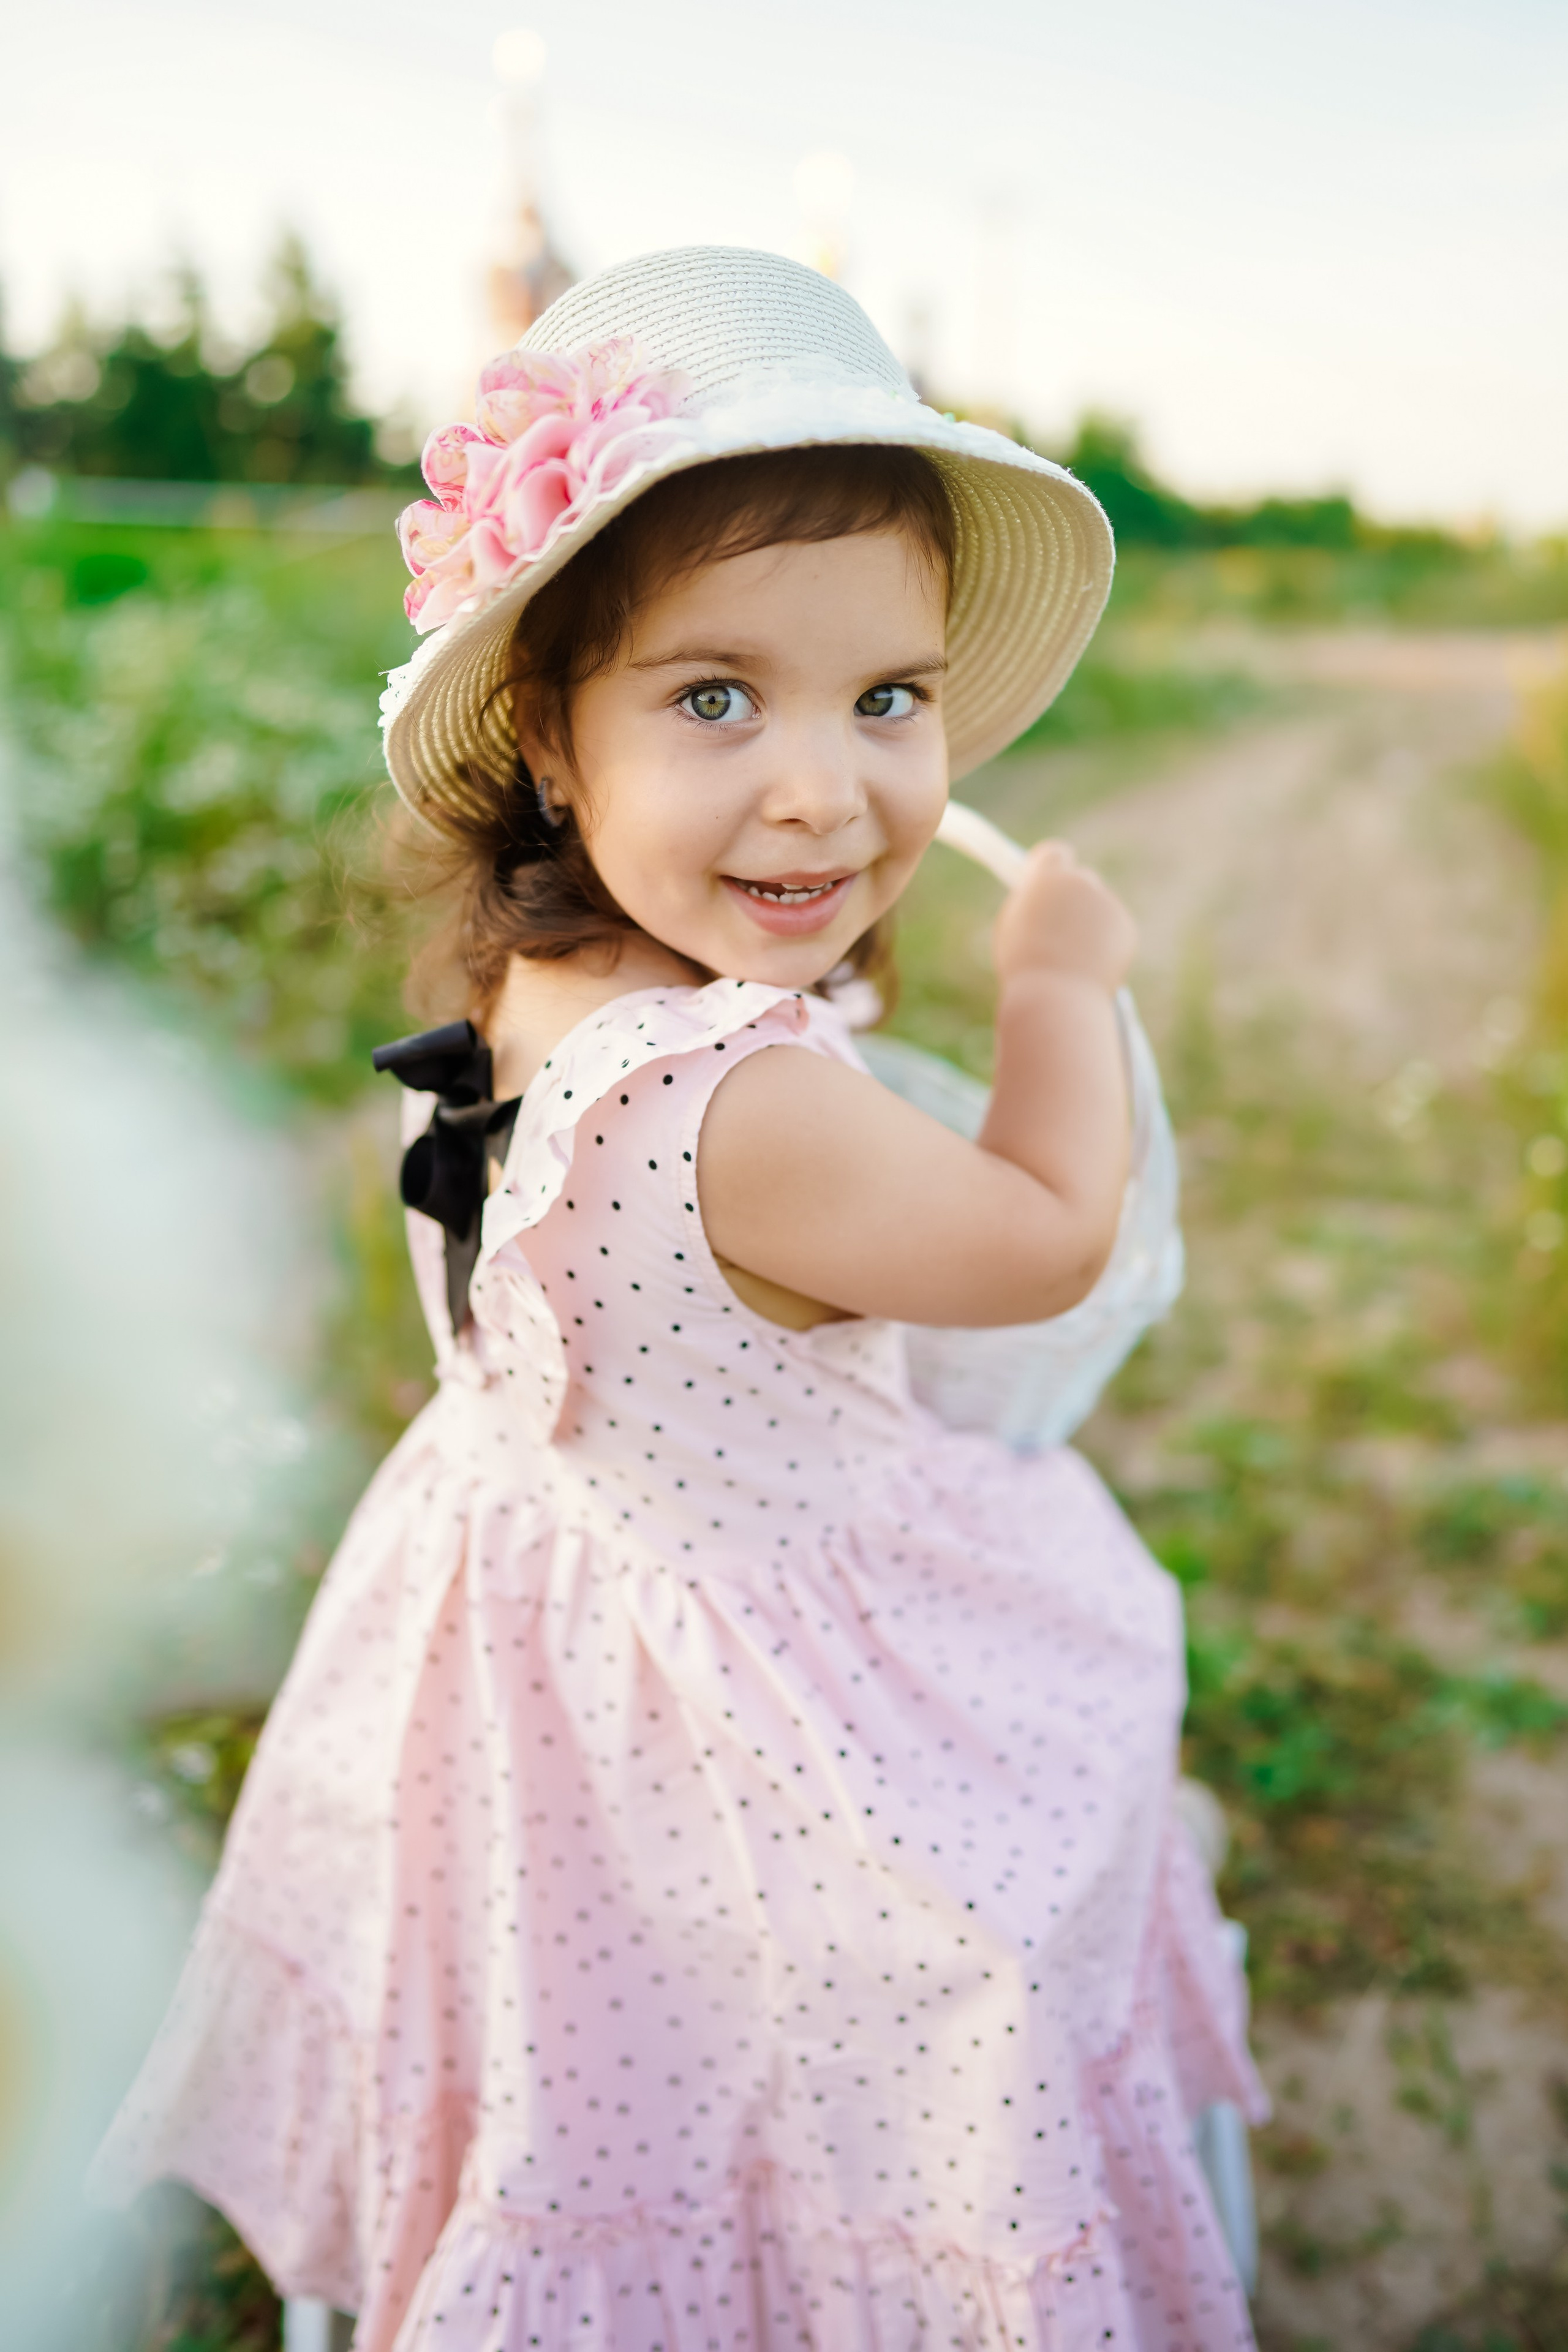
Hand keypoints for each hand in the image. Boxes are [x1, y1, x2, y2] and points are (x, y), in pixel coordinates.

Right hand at [992, 840, 1136, 992]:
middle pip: (1080, 879)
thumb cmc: (1025, 966)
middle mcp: (1081, 882)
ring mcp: (1106, 903)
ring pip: (1097, 906)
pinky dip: (1105, 942)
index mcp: (1047, 878)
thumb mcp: (1012, 926)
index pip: (1055, 853)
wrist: (1057, 998)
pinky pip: (1112, 927)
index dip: (1052, 865)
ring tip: (1072, 956)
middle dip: (1073, 897)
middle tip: (1060, 925)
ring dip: (1088, 922)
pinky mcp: (1125, 925)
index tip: (1048, 877)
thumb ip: (1030, 903)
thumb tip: (1041, 896)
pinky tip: (1090, 963)